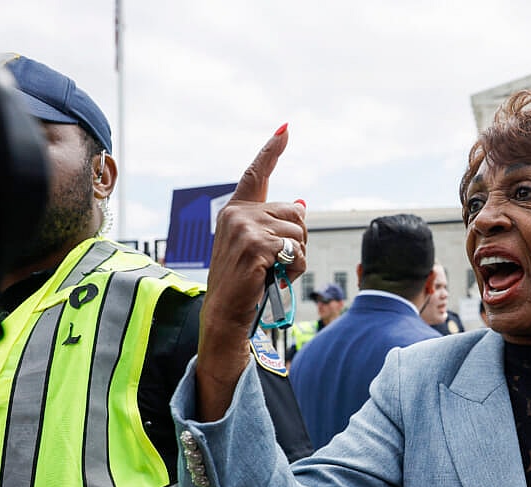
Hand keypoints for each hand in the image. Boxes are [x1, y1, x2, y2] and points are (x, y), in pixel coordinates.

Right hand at [196, 124, 306, 419]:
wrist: (225, 313)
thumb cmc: (244, 284)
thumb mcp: (257, 249)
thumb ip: (274, 226)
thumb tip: (304, 206)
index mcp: (236, 211)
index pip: (257, 174)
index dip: (272, 150)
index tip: (286, 128)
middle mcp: (238, 214)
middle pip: (298, 213)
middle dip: (296, 241)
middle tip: (274, 263)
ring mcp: (245, 228)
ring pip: (300, 233)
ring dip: (296, 257)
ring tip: (272, 272)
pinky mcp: (256, 246)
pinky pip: (297, 252)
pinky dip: (294, 269)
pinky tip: (274, 278)